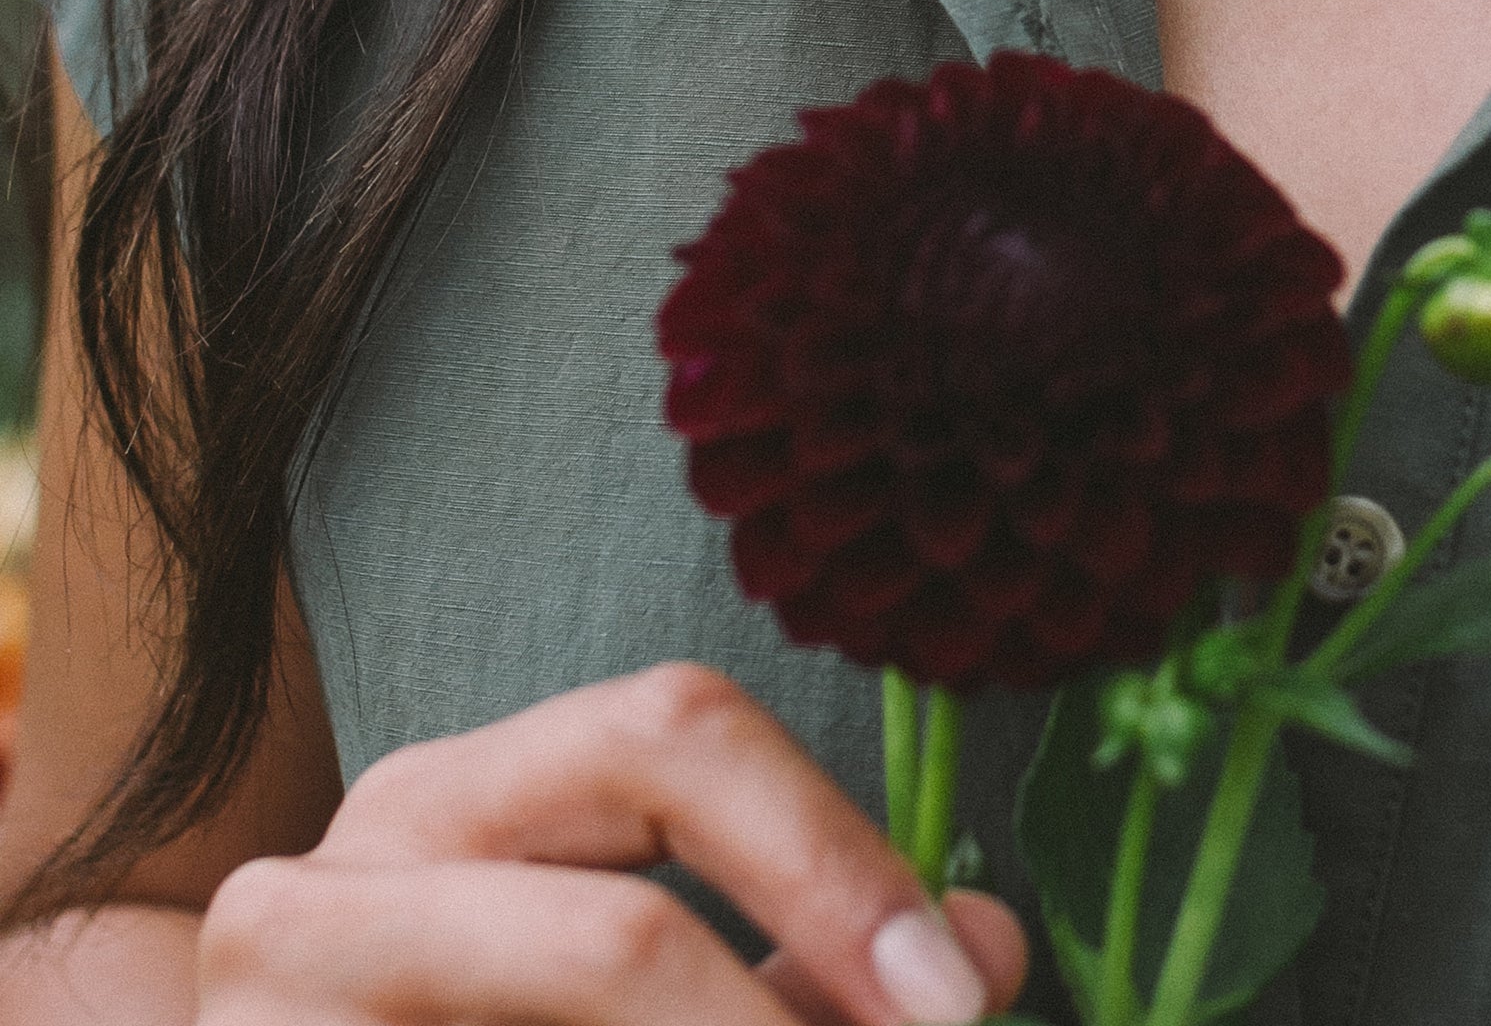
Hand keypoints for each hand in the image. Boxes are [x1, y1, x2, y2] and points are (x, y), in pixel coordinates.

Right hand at [196, 664, 1027, 1025]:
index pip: (673, 732)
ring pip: (575, 1015)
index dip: (832, 858)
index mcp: (453, 802)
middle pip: (618, 927)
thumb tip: (985, 946)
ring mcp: (268, 1023)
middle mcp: (333, 887)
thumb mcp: (615, 980)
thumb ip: (797, 957)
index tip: (953, 995)